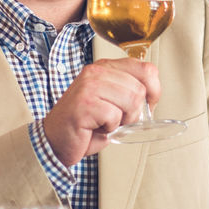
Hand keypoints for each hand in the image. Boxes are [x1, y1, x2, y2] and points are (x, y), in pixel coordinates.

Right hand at [42, 58, 159, 164]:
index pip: (146, 69)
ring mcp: (89, 86)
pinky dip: (109, 129)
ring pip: (131, 102)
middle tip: (115, 119)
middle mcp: (96, 72)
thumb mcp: (111, 102)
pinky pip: (114, 117)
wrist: (55, 141)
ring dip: (121, 120)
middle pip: (140, 89)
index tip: (147, 105)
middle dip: (134, 112)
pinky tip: (94, 127)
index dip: (154, 91)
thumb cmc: (84, 125)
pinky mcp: (85, 103)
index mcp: (105, 67)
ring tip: (104, 122)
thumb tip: (153, 95)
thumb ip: (129, 91)